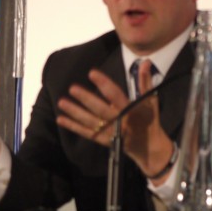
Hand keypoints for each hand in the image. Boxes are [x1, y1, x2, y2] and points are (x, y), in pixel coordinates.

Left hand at [56, 63, 173, 181]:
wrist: (149, 149)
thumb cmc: (150, 121)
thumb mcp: (150, 101)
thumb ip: (145, 81)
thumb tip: (145, 61)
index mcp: (131, 110)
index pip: (115, 94)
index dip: (103, 83)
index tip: (92, 73)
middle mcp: (120, 121)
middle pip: (100, 109)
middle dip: (86, 99)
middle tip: (72, 88)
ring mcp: (111, 132)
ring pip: (90, 122)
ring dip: (75, 112)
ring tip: (61, 102)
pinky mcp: (104, 140)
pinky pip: (87, 133)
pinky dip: (73, 126)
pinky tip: (61, 119)